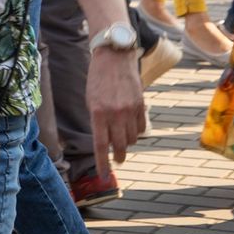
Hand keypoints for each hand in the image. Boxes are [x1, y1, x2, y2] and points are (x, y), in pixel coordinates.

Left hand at [86, 49, 144, 180]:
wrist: (114, 57)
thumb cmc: (97, 80)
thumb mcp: (91, 101)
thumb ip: (98, 122)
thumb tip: (106, 143)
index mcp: (98, 113)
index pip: (101, 145)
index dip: (103, 163)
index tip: (104, 176)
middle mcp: (115, 113)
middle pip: (120, 146)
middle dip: (119, 157)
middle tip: (118, 160)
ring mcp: (130, 110)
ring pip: (133, 138)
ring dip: (128, 142)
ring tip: (123, 137)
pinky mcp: (141, 105)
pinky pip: (142, 128)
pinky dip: (138, 132)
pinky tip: (132, 127)